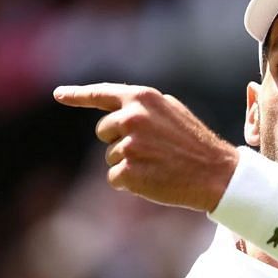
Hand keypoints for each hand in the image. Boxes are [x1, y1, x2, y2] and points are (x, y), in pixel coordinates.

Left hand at [54, 83, 237, 210]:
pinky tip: (154, 179)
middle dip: (121, 140)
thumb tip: (119, 109)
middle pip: (104, 131)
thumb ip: (144, 107)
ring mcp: (128, 145)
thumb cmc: (197, 144)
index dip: (77, 95)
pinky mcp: (128, 171)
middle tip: (153, 149)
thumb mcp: (173, 112)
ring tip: (159, 165)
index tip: (59, 95)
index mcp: (142, 98)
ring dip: (130, 163)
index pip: (100, 94)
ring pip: (111, 156)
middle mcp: (131, 118)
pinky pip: (115, 177)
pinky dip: (131, 182)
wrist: (218, 174)